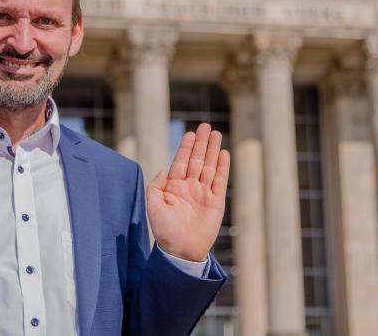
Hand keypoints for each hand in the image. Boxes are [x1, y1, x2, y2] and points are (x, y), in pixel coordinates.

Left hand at [146, 123, 229, 261]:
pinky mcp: (216, 202)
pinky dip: (222, 167)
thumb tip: (163, 169)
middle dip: (201, 143)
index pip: (181, 161)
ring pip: (209, 166)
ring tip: (216, 134)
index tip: (190, 133)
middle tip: (206, 126)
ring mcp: (203, 193)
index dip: (186, 147)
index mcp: (174, 187)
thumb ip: (155, 186)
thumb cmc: (165, 231)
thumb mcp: (153, 206)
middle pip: (197, 160)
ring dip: (212, 150)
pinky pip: (220, 181)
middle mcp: (190, 187)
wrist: (181, 250)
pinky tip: (223, 154)